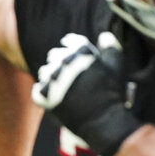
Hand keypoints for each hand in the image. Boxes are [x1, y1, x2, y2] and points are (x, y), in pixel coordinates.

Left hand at [32, 32, 141, 155]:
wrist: (104, 120)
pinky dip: (41, 91)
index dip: (69, 42)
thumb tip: (104, 35)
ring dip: (48, 74)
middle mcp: (65, 65)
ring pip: (44, 72)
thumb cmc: (112, 93)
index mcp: (81, 55)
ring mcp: (54, 82)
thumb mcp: (117, 67)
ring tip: (53, 78)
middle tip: (58, 62)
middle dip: (57, 58)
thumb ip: (111, 48)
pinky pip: (37, 92)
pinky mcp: (47, 99)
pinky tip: (46, 92)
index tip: (66, 43)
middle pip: (55, 55)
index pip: (71, 42)